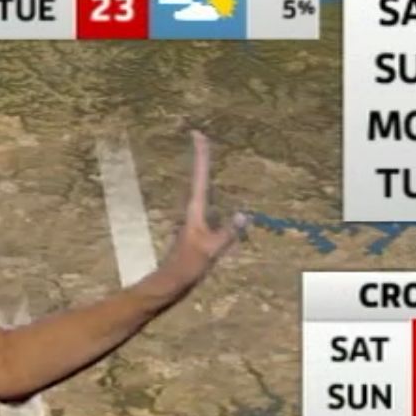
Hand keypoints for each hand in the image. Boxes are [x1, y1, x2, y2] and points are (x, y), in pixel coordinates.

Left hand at [155, 130, 247, 294]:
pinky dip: (209, 190)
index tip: (198, 134)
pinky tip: (214, 191)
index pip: (200, 176)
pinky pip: (206, 202)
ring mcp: (194, 218)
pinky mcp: (197, 227)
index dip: (200, 155)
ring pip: (200, 188)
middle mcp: (193, 209)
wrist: (172, 281)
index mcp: (195, 210)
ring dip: (203, 171)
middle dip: (201, 156)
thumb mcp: (210, 250)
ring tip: (206, 155)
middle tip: (200, 136)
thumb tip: (244, 214)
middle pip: (199, 176)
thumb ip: (227, 233)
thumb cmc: (188, 265)